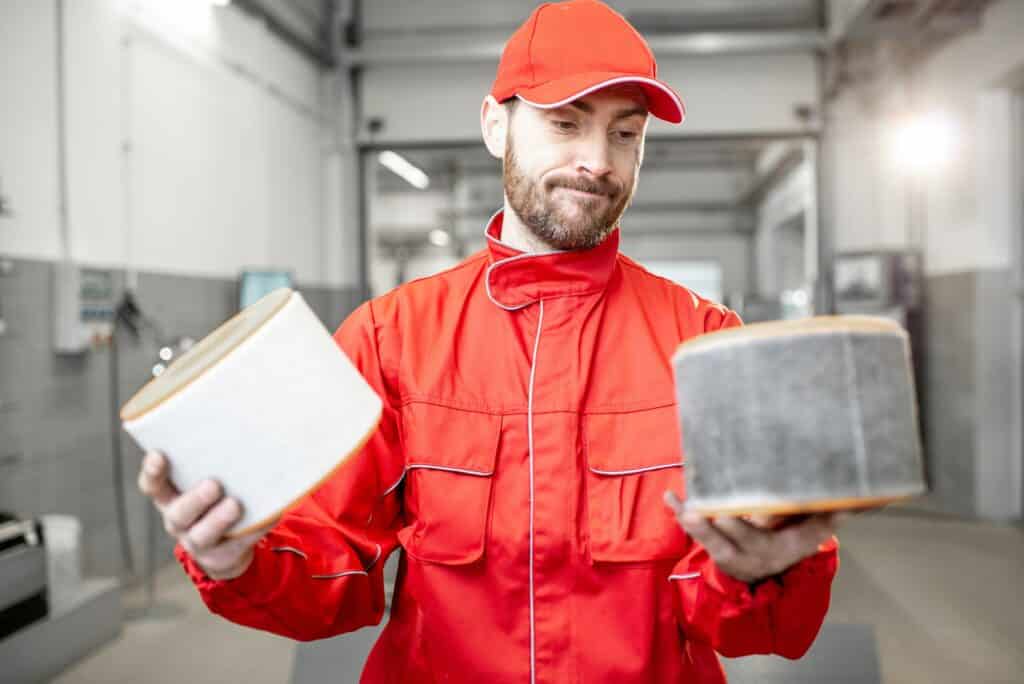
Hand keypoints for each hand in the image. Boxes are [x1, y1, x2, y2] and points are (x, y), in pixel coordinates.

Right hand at [137, 450, 273, 579]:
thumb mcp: (209, 479)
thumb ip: (216, 462)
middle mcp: (178, 521)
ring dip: (218, 520)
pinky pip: (236, 545)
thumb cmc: (219, 497)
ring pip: (202, 535)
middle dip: (195, 499)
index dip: (153, 472)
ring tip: (235, 505)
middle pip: (178, 514)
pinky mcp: (221, 557)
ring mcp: (197, 541)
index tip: (159, 455)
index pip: (153, 485)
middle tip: (213, 485)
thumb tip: (249, 427)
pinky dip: (253, 530)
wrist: (227, 545)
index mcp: (170, 497)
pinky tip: (267, 516)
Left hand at [663, 491, 841, 584]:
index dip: (758, 530)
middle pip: (735, 540)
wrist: (762, 572)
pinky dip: (680, 513)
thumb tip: (849, 506)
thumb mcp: (807, 538)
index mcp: (777, 549)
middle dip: (722, 525)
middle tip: (708, 511)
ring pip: (710, 540)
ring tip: (685, 507)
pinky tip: (670, 497)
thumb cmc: (786, 543)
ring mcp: (728, 552)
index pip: (772, 539)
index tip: (747, 515)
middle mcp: (750, 554)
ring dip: (696, 523)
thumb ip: (823, 521)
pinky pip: (693, 530)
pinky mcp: (711, 546)